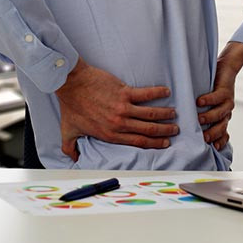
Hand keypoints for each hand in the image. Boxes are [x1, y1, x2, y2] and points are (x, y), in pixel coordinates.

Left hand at [55, 58, 178, 160]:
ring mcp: (123, 108)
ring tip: (173, 114)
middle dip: (163, 131)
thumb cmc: (70, 105)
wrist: (70, 83)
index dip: (153, 144)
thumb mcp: (68, 131)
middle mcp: (119, 123)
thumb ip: (71, 148)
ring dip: (164, 115)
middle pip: (148, 130)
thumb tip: (73, 159)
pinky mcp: (124, 92)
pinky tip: (166, 92)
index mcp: (109, 134)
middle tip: (174, 130)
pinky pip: (145, 94)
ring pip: (150, 114)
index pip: (137, 142)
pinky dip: (157, 93)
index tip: (164, 143)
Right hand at [197, 42, 242, 149]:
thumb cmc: (213, 88)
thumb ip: (201, 115)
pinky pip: (217, 97)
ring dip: (209, 117)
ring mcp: (227, 102)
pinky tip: (199, 101)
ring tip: (199, 119)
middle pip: (221, 127)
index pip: (222, 134)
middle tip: (203, 138)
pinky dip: (208, 99)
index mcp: (223, 118)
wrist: (227, 69)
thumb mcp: (210, 105)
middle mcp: (227, 112)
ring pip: (220, 113)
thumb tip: (184, 127)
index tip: (211, 147)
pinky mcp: (225, 90)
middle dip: (213, 133)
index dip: (219, 141)